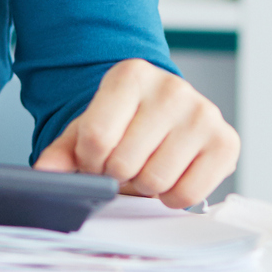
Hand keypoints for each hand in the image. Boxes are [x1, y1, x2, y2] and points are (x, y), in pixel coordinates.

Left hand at [33, 58, 239, 207]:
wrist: (167, 113)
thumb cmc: (126, 122)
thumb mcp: (88, 128)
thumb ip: (63, 151)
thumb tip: (45, 172)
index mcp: (131, 74)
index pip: (96, 137)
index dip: (90, 162)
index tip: (97, 157)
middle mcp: (171, 88)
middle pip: (125, 163)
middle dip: (118, 175)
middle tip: (125, 164)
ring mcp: (203, 113)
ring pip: (156, 182)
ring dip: (145, 186)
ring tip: (148, 166)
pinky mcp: (226, 142)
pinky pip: (188, 194)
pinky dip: (173, 197)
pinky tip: (172, 174)